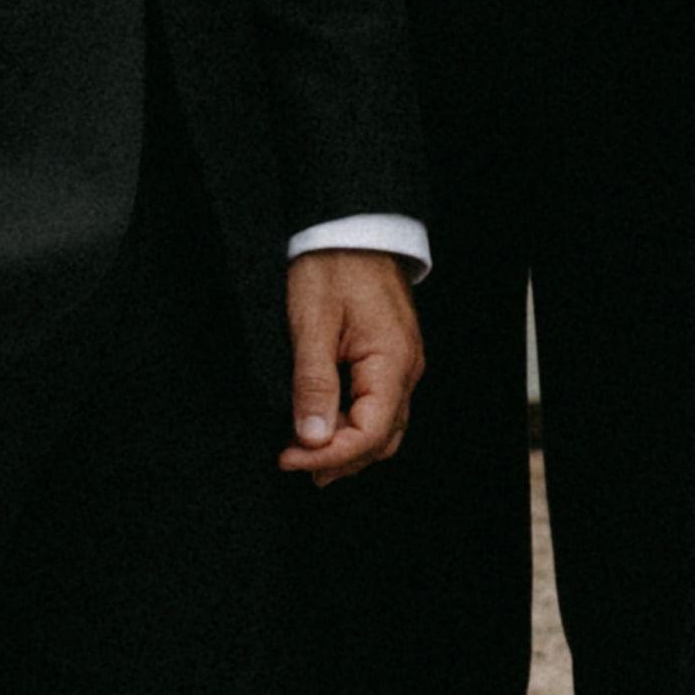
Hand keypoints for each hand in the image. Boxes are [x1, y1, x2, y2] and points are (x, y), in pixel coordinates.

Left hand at [282, 251, 425, 485]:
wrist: (354, 229)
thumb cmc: (334, 267)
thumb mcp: (313, 325)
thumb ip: (313, 384)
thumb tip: (311, 437)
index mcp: (392, 363)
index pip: (370, 433)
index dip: (329, 455)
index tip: (287, 458)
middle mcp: (406, 369)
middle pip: (383, 439)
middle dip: (339, 460)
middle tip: (292, 465)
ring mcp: (403, 364)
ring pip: (385, 427)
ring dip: (348, 448)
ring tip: (306, 457)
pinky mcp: (392, 358)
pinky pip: (381, 406)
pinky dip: (354, 426)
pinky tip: (327, 428)